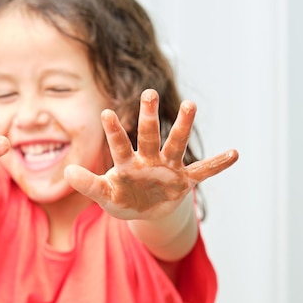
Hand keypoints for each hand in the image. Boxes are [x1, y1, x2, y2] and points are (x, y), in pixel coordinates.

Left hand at [64, 89, 237, 219]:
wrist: (145, 210)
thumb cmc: (121, 198)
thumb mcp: (104, 195)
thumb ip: (87, 184)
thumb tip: (67, 172)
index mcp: (127, 163)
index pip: (119, 144)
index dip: (114, 130)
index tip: (106, 112)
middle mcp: (148, 159)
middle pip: (149, 135)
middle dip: (149, 116)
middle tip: (149, 92)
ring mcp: (168, 167)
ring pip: (176, 144)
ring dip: (183, 125)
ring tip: (191, 104)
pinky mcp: (183, 181)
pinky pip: (203, 172)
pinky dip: (218, 164)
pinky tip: (235, 153)